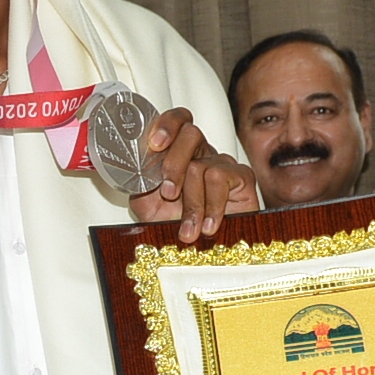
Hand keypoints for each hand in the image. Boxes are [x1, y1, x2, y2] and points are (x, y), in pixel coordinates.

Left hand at [128, 108, 259, 234]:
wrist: (204, 253)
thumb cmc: (178, 227)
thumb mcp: (147, 205)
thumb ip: (139, 183)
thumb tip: (132, 168)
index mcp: (179, 154)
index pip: (177, 121)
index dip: (167, 125)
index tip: (155, 144)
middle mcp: (202, 154)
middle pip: (190, 134)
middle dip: (174, 165)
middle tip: (169, 194)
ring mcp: (222, 163)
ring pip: (200, 165)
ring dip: (191, 203)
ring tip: (189, 228)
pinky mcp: (242, 176)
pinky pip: (219, 179)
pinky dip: (211, 207)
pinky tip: (208, 225)